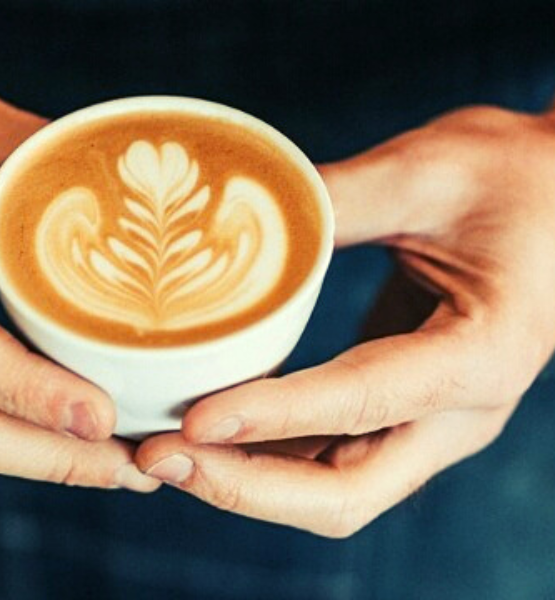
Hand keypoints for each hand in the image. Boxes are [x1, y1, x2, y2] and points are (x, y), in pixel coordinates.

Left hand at [137, 105, 554, 531]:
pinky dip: (261, 460)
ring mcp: (429, 422)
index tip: (192, 421)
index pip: (363, 402)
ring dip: (242, 483)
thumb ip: (332, 199)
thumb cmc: (513, 178)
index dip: (273, 417)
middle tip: (157, 457)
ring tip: (160, 455)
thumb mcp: (425, 170)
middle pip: (345, 491)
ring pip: (329, 491)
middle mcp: (459, 413)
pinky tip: (205, 437)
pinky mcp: (399, 413)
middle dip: (244, 485)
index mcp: (482, 354)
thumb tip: (225, 220)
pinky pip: (326, 461)